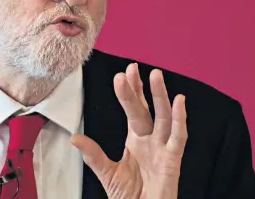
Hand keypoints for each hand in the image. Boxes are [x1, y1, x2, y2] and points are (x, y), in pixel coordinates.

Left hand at [71, 63, 187, 198]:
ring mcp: (163, 148)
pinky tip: (179, 102)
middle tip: (132, 68)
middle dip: (139, 88)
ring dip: (160, 96)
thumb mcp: (107, 172)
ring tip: (155, 75)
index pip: (133, 110)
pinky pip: (178, 138)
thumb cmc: (130, 196)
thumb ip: (93, 154)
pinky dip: (179, 120)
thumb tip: (74, 137)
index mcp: (136, 140)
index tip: (124, 73)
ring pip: (163, 117)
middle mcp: (151, 140)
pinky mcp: (173, 161)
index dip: (130, 92)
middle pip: (146, 109)